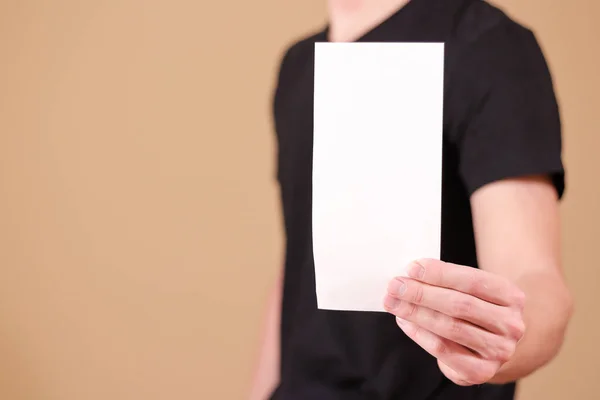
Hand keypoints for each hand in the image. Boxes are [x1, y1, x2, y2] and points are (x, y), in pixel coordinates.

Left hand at [383, 258, 525, 385]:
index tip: (412, 268)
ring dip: (416, 313)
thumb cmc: (477, 307)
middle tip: (395, 286)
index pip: (472, 281)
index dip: (440, 274)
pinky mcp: (481, 371)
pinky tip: (404, 321)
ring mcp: (499, 351)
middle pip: (459, 306)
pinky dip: (419, 334)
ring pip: (449, 328)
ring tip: (393, 302)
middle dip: (422, 294)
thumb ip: (448, 281)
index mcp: (512, 297)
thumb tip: (411, 275)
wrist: (494, 342)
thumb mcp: (472, 289)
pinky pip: (443, 350)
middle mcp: (511, 325)